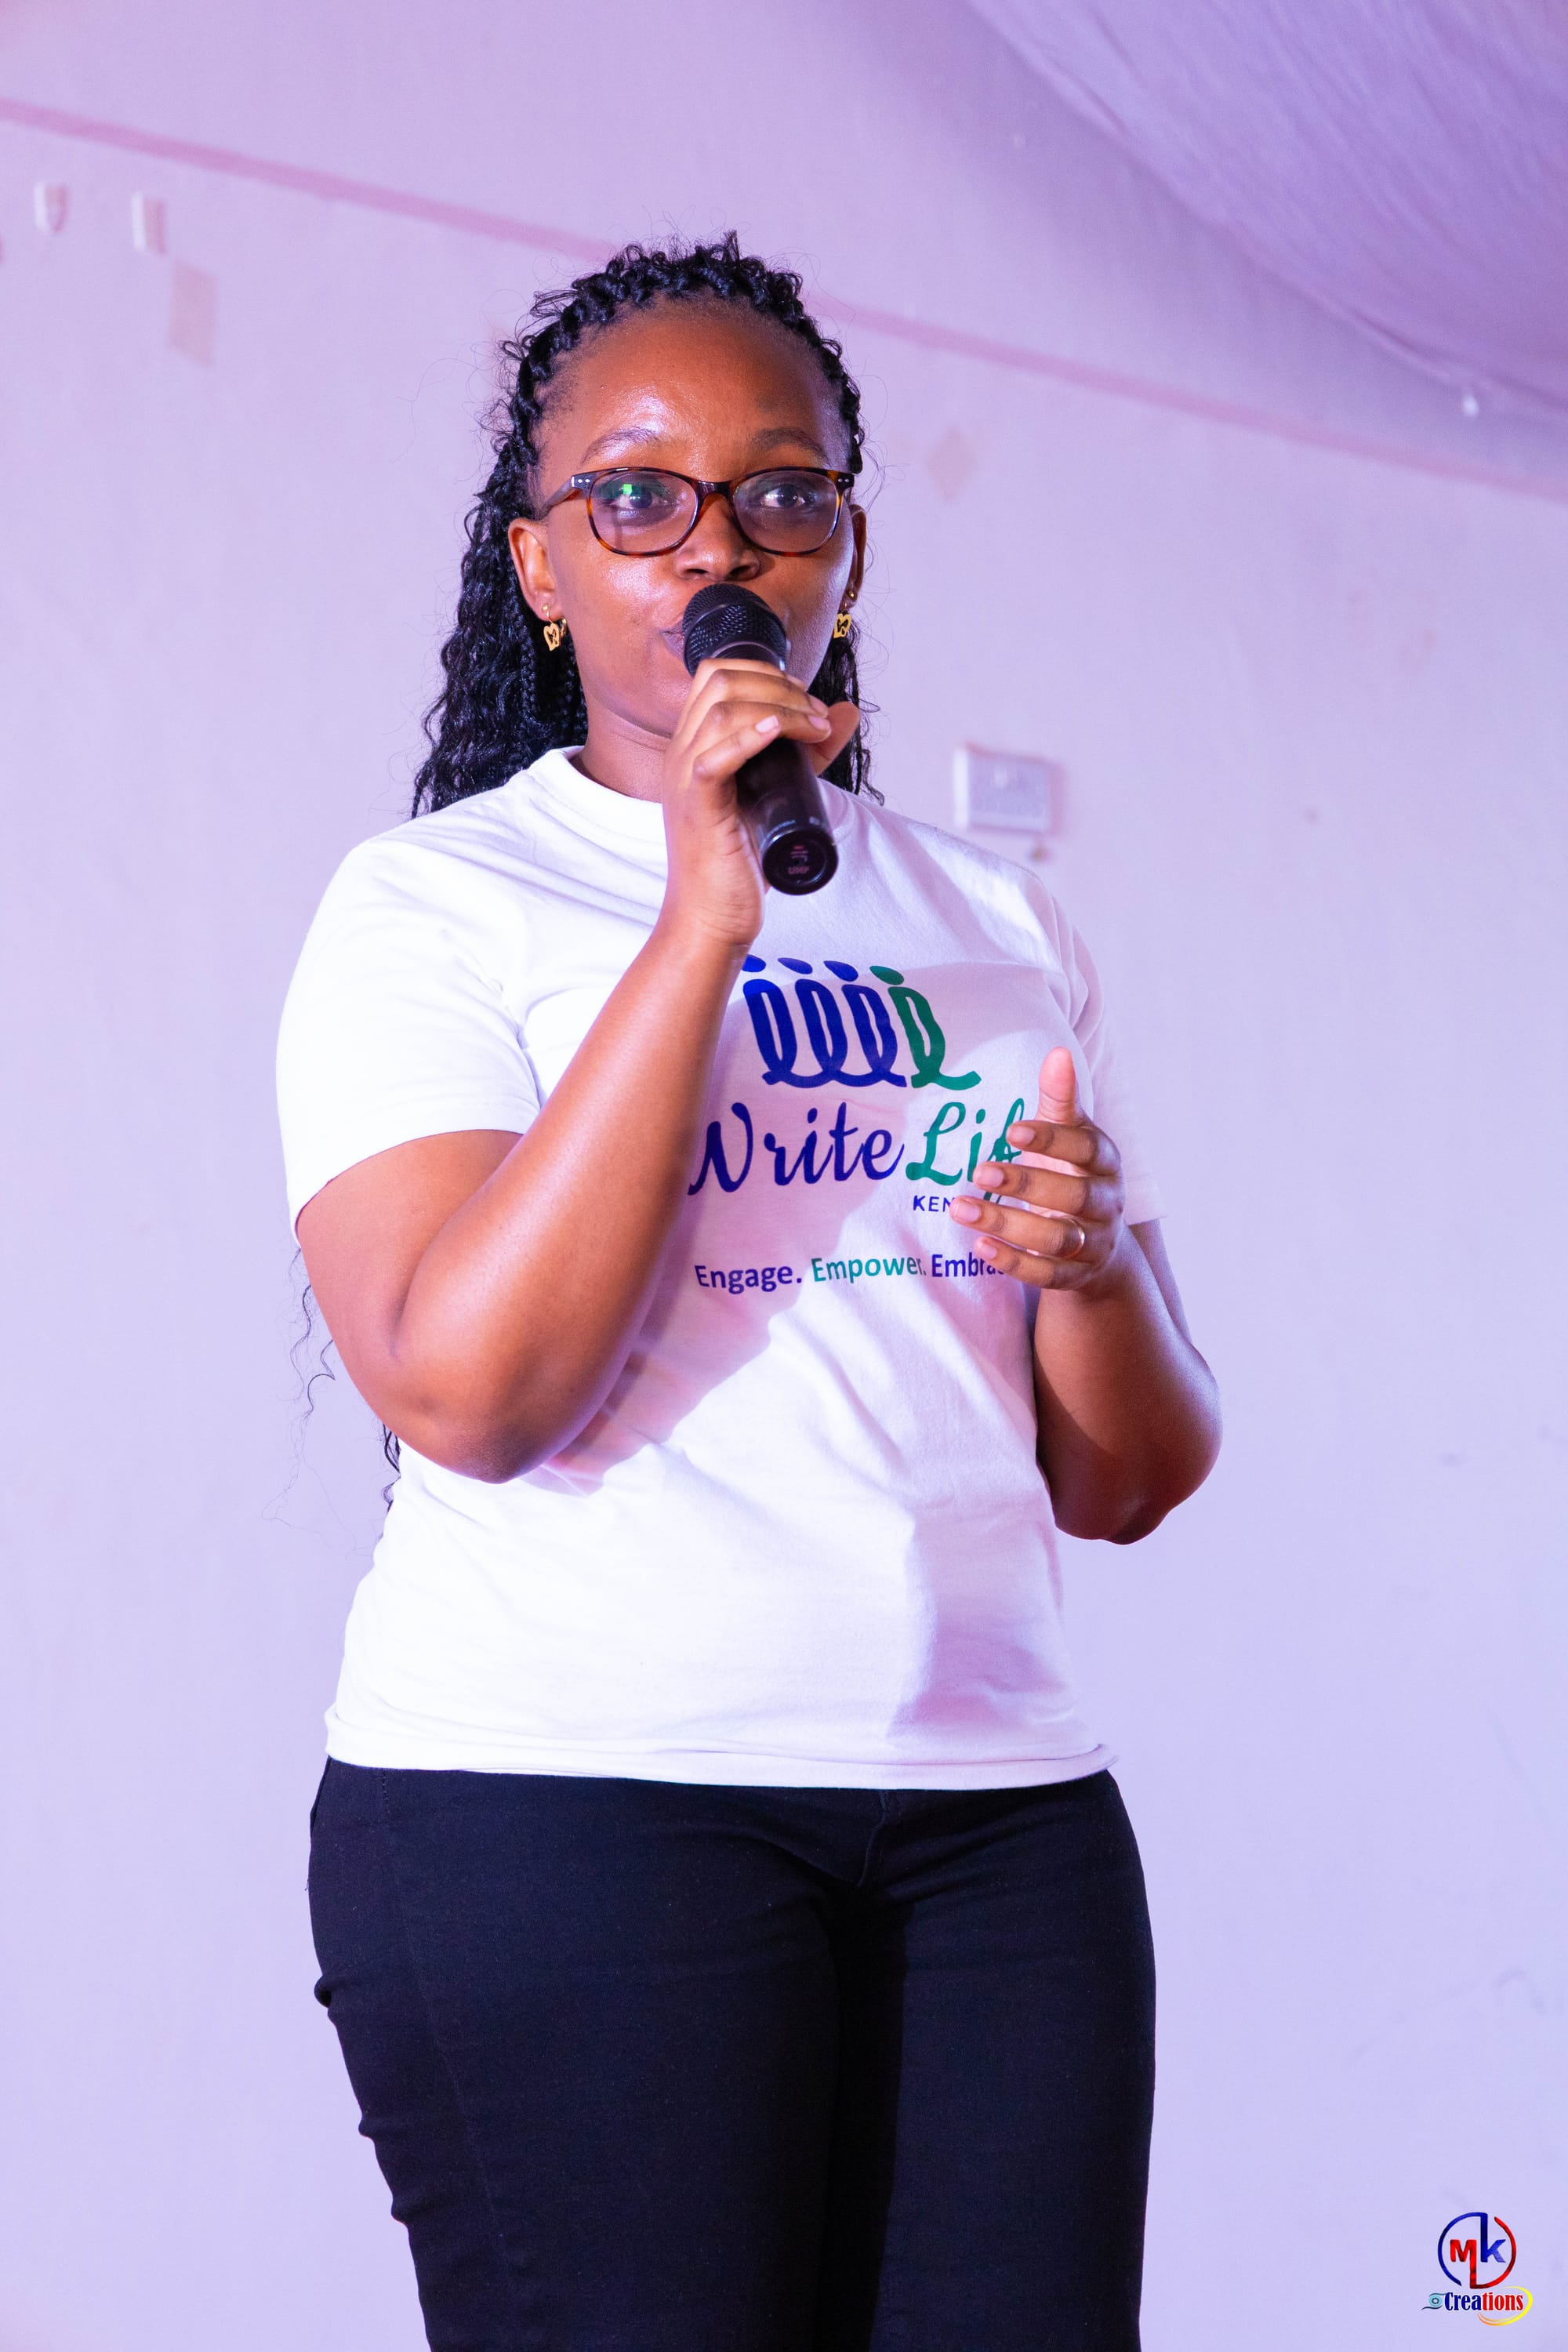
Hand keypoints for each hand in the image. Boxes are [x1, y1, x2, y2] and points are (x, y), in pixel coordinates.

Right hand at [659, 656, 859, 949]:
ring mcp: (684, 779)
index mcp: (693, 746)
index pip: (715, 676)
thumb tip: (846, 712)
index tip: (804, 697)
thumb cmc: (738, 862)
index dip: (764, 672)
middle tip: (816, 714)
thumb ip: (808, 753)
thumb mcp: (777, 794)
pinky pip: (713, 757)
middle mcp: (681, 754)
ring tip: (815, 729)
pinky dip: (749, 737)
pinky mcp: (697, 806)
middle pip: (719, 681)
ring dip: (779, 707)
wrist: (712, 917)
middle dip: (778, 685)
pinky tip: (778, 731)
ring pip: (721, 711)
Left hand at [948, 1047, 1126, 1291]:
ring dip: (1008, 1225)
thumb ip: (1060, 1099)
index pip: (1086, 1150)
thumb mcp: (1070, 1135)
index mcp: (1105, 1163)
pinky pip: (1047, 1275)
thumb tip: (1057, 1052)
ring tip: (960, 1208)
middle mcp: (1106, 1204)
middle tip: (979, 1170)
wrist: (1100, 1243)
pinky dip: (1013, 1262)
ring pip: (1057, 1239)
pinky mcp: (1074, 1276)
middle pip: (1074, 1197)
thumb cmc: (1073, 1173)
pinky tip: (978, 1246)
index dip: (1052, 1141)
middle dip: (1026, 1184)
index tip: (1011, 1130)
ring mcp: (1093, 1243)